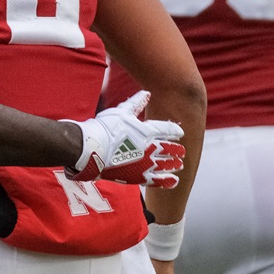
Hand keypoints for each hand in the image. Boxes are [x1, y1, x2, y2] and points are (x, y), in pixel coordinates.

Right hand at [65, 91, 185, 187]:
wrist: (92, 149)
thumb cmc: (104, 128)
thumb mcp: (121, 112)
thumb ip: (136, 103)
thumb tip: (147, 93)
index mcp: (147, 131)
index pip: (168, 130)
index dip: (175, 131)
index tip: (179, 132)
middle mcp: (150, 148)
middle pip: (170, 149)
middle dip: (177, 150)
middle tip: (181, 151)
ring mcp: (145, 164)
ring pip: (167, 165)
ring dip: (174, 164)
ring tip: (179, 165)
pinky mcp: (138, 177)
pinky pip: (158, 180)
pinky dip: (167, 181)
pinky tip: (174, 181)